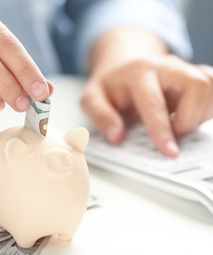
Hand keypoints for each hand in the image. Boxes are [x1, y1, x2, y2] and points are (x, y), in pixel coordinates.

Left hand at [81, 55, 212, 156]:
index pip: (154, 102)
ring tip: (180, 124)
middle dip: (190, 118)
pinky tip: (191, 116)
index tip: (169, 151)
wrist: (121, 64)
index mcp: (137, 72)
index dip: (162, 130)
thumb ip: (101, 117)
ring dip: (201, 113)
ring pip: (210, 86)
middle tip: (174, 133)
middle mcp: (165, 65)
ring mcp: (183, 67)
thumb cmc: (109, 84)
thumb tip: (116, 136)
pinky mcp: (194, 73)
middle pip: (196, 85)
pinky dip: (208, 107)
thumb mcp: (92, 98)